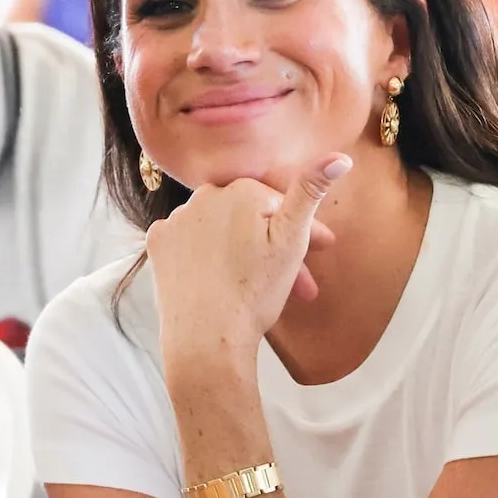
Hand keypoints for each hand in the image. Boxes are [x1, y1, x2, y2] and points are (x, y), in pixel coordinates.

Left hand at [145, 155, 351, 362]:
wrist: (206, 339)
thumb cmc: (254, 293)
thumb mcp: (292, 241)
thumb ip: (310, 193)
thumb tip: (339, 158)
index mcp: (240, 191)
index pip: (279, 203)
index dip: (306, 229)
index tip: (323, 249)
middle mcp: (203, 196)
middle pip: (249, 216)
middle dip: (274, 243)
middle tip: (300, 281)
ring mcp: (176, 219)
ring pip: (220, 228)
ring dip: (240, 248)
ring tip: (261, 284)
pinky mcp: (158, 243)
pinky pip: (190, 240)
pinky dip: (206, 253)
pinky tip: (220, 274)